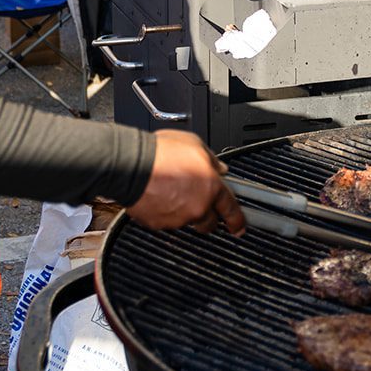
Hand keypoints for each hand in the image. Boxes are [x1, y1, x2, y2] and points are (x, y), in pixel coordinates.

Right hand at [125, 129, 244, 235]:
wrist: (131, 165)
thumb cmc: (160, 152)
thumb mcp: (194, 143)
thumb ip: (211, 159)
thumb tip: (219, 168)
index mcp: (211, 187)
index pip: (231, 210)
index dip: (237, 221)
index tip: (239, 227)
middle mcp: (198, 207)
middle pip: (209, 224)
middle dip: (208, 218)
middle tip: (198, 204)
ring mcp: (178, 218)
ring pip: (187, 221)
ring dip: (184, 211)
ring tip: (171, 192)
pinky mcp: (159, 224)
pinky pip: (167, 222)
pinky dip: (165, 213)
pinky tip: (159, 196)